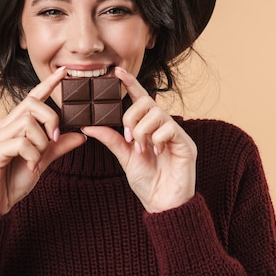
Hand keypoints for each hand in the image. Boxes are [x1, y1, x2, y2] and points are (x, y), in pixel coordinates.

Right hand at [0, 66, 85, 214]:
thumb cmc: (13, 181)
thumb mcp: (42, 160)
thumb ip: (59, 146)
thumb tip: (81, 135)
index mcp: (15, 125)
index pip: (33, 98)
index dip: (48, 84)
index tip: (64, 72)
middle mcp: (4, 126)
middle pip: (31, 104)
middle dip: (50, 119)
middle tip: (54, 139)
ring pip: (27, 122)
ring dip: (40, 141)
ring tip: (37, 159)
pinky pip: (20, 143)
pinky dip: (32, 155)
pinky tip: (30, 166)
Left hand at [81, 67, 196, 212]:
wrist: (162, 204)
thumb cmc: (147, 181)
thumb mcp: (124, 157)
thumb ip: (111, 139)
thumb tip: (88, 125)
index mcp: (148, 126)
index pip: (139, 99)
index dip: (130, 84)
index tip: (116, 71)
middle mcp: (163, 126)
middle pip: (145, 103)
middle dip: (131, 118)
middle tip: (130, 138)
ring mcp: (175, 133)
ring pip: (155, 114)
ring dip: (142, 132)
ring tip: (143, 150)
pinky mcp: (186, 143)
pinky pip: (168, 128)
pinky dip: (157, 140)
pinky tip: (157, 153)